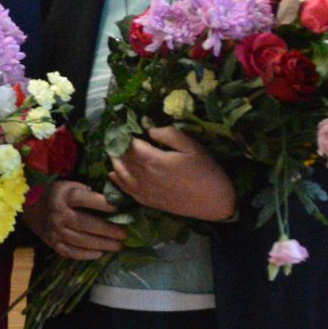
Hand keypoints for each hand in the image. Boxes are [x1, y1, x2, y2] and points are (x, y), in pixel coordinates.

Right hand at [23, 180, 128, 261]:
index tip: (119, 208)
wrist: (30, 206)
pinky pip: (69, 252)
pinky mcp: (52, 242)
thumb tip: (116, 198)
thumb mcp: (71, 185)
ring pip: (80, 240)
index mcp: (65, 196)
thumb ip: (89, 191)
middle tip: (125, 234)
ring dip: (101, 244)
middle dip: (107, 230)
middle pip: (85, 223)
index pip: (83, 199)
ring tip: (118, 246)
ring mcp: (54, 230)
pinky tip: (99, 254)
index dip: (101, 204)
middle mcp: (59, 214)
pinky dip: (85, 255)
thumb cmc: (59, 194)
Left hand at [110, 126, 235, 222]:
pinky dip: (117, 179)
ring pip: (120, 173)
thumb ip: (168, 134)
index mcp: (152, 160)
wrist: (213, 202)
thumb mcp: (192, 145)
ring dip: (115, 161)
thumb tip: (149, 130)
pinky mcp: (146, 201)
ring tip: (115, 150)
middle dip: (118, 146)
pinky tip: (113, 173)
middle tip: (118, 136)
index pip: (129, 144)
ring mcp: (143, 190)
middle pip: (122, 158)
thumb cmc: (206, 171)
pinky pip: (125, 189)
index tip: (125, 126)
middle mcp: (142, 176)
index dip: (125, 134)